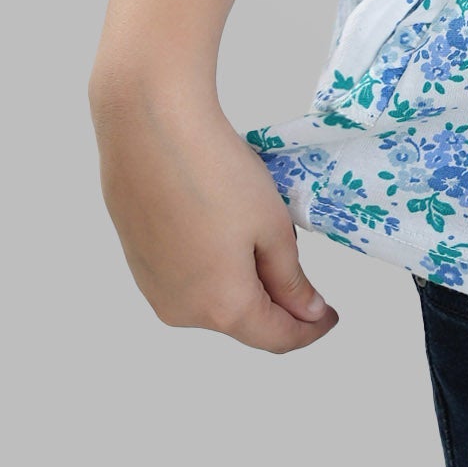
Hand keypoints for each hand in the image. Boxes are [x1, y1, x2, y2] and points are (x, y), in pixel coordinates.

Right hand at [90, 79, 340, 354]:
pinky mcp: (138, 262)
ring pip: (212, 300)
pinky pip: (186, 279)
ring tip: (259, 239)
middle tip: (301, 269)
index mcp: (221, 307)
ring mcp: (153, 288)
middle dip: (276, 303)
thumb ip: (291, 279)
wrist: (150, 128)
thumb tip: (306, 312)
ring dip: (241, 283)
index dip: (309, 330)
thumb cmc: (216, 173)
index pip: (276, 338)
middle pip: (242, 321)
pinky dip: (211, 267)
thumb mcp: (272, 227)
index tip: (329, 315)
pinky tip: (220, 229)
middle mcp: (181, 311)